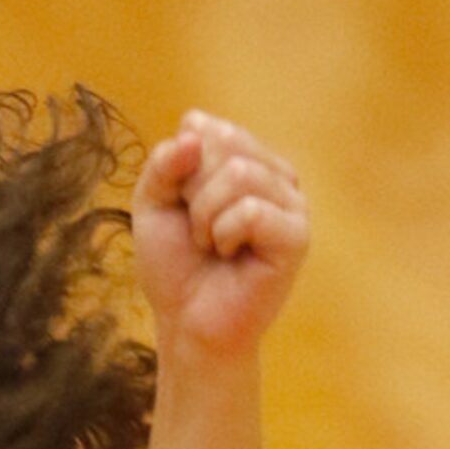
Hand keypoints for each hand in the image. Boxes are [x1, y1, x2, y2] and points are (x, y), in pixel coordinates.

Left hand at [133, 112, 309, 362]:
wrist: (185, 324)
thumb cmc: (174, 266)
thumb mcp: (152, 206)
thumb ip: (163, 163)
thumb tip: (194, 124)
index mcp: (245, 158)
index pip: (205, 128)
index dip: (177, 171)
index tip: (180, 207)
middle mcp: (274, 173)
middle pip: (224, 144)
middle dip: (191, 194)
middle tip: (197, 232)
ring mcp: (291, 202)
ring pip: (240, 173)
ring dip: (206, 217)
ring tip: (212, 245)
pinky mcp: (297, 235)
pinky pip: (252, 210)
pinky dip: (225, 234)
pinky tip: (230, 255)